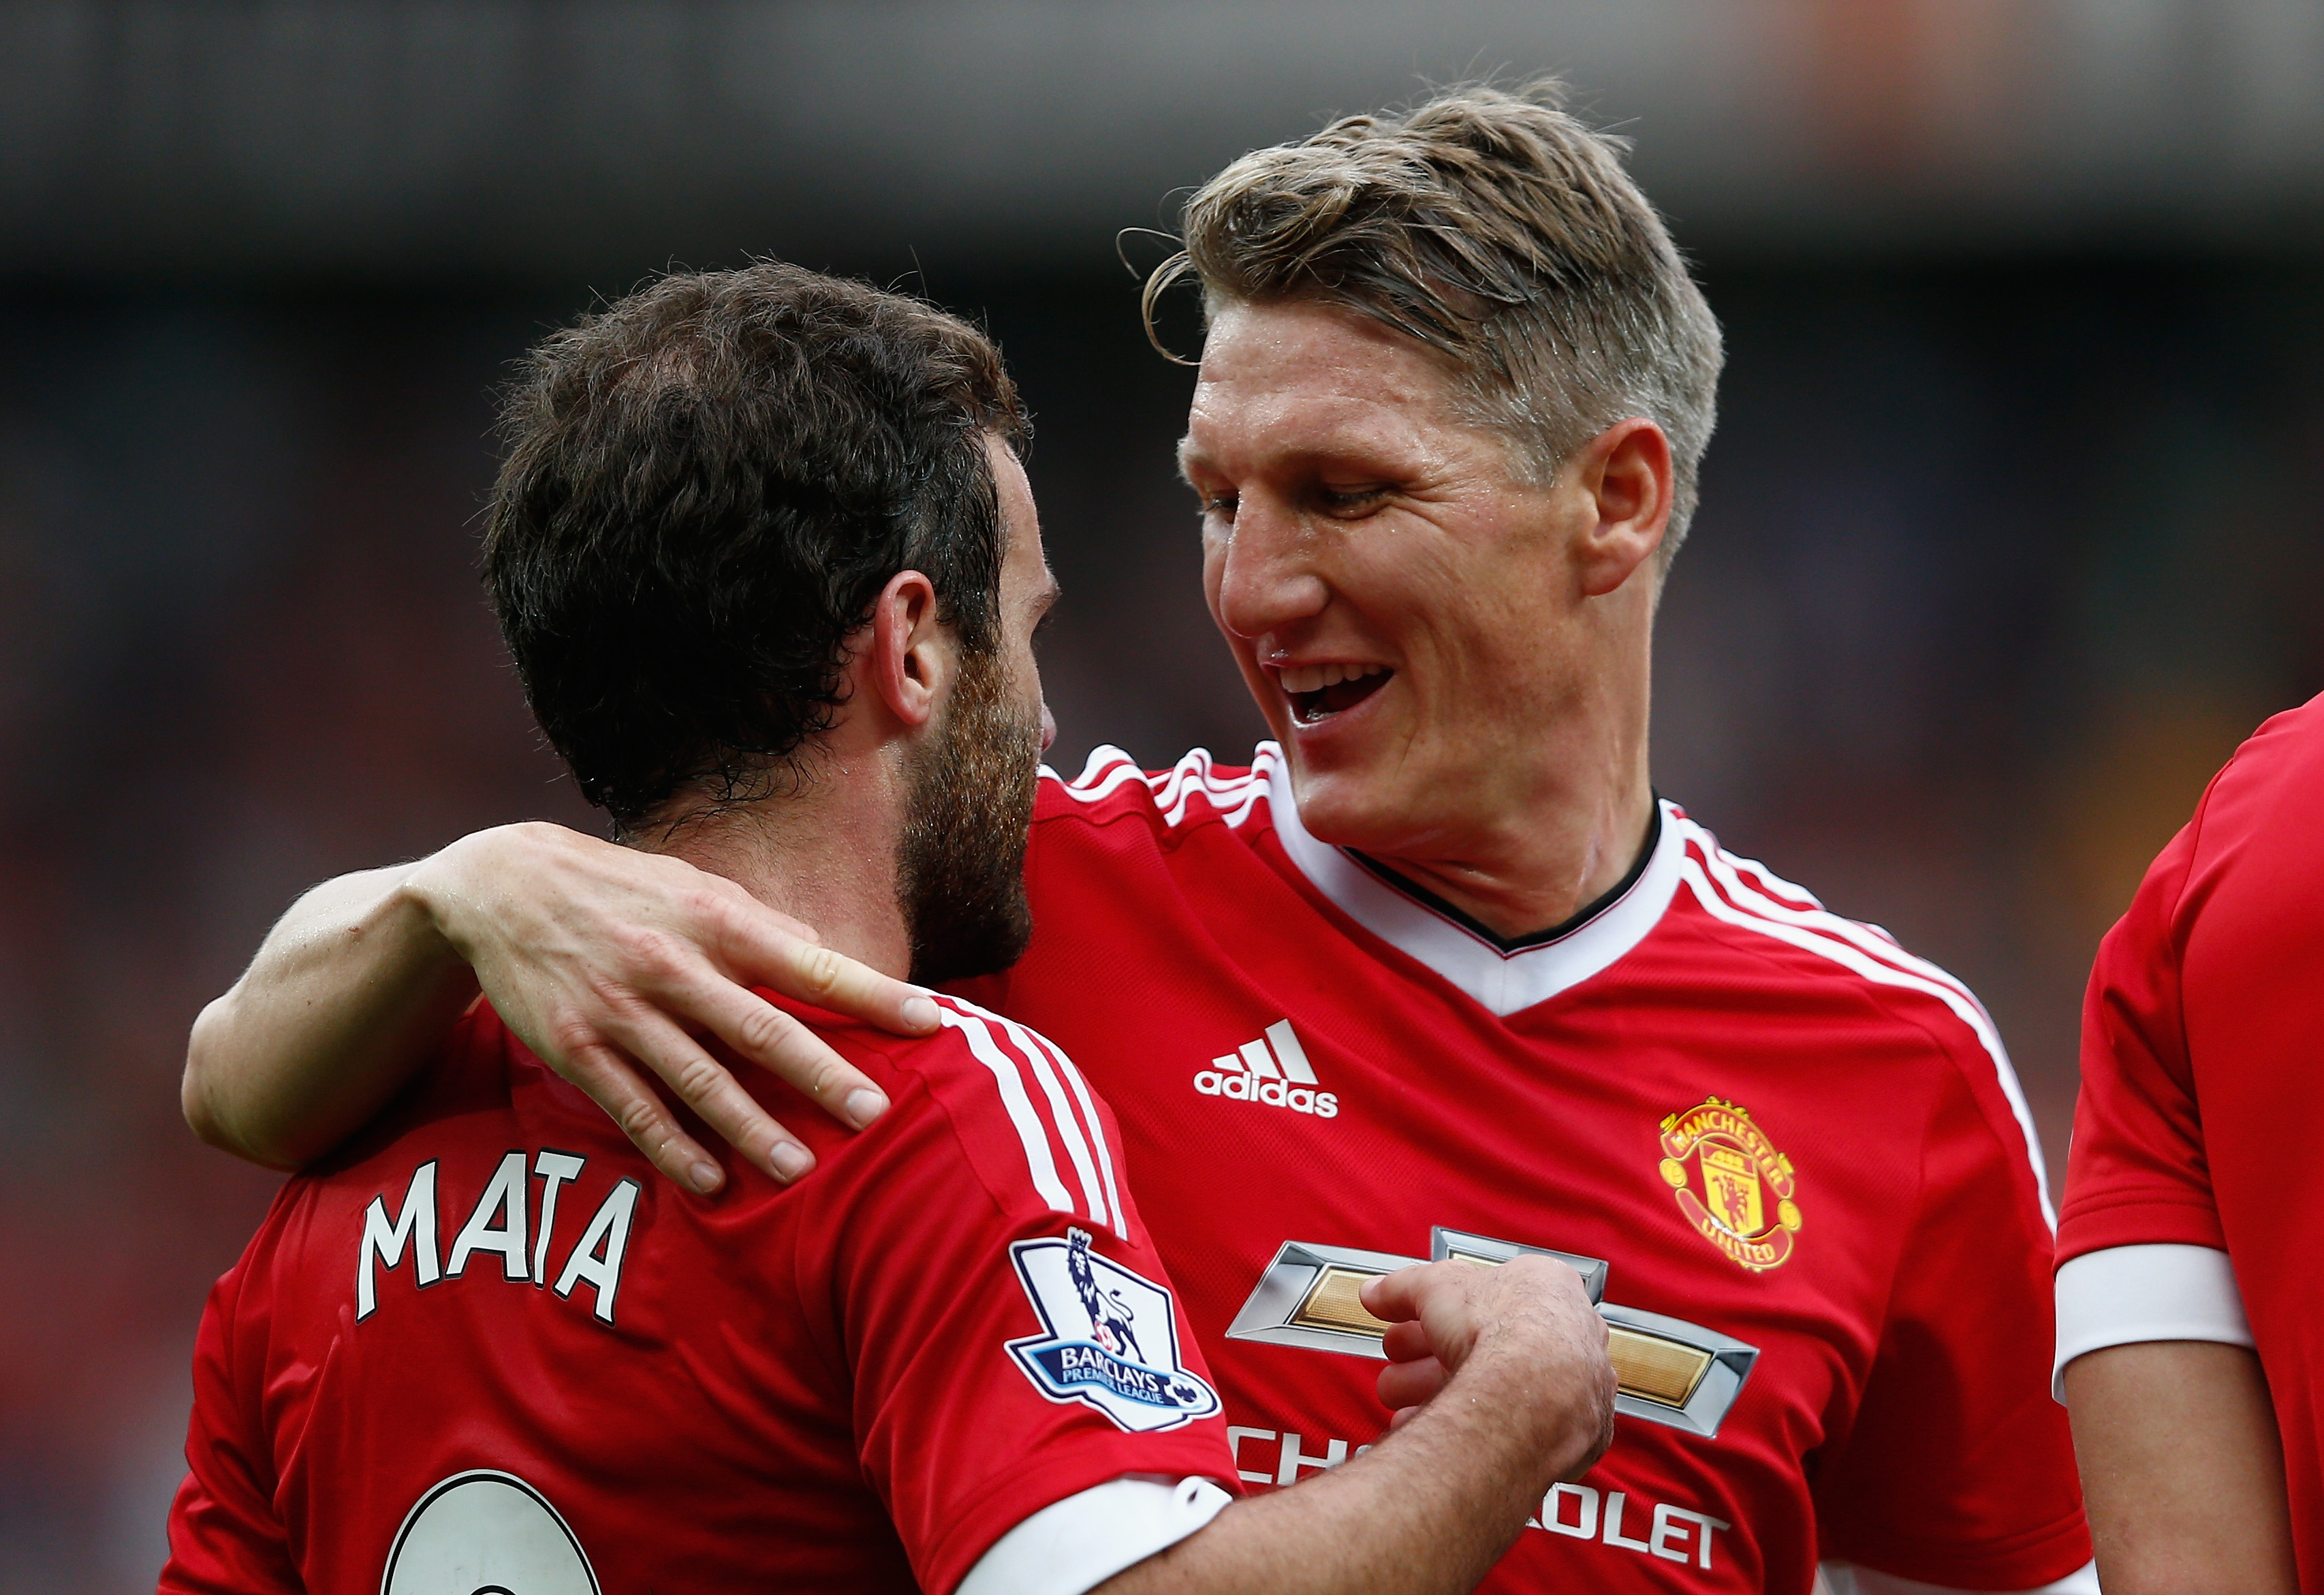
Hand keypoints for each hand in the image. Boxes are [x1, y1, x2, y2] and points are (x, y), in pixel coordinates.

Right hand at [404, 822, 938, 1193]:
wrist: (500, 886)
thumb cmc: (619, 886)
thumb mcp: (694, 885)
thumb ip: (762, 925)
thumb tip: (827, 956)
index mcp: (715, 919)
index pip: (810, 962)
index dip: (871, 994)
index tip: (928, 1022)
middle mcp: (674, 966)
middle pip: (761, 1029)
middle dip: (822, 1075)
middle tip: (876, 1116)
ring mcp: (623, 1012)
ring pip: (700, 1081)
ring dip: (753, 1128)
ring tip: (802, 1169)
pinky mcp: (577, 1049)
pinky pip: (634, 1108)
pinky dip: (674, 1147)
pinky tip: (712, 1180)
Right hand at [1362, 1255, 1615, 1480]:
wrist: (1537, 1393)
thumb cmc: (1505, 1328)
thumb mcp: (1434, 1287)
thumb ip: (1402, 1288)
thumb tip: (1376, 1292)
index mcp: (1549, 1291)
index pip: (1488, 1301)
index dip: (1438, 1316)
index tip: (1409, 1328)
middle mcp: (1572, 1339)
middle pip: (1488, 1351)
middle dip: (1430, 1362)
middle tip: (1397, 1372)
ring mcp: (1577, 1391)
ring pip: (1501, 1394)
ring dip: (1442, 1399)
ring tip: (1401, 1408)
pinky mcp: (1575, 1439)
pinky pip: (1518, 1432)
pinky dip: (1473, 1432)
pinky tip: (1436, 1434)